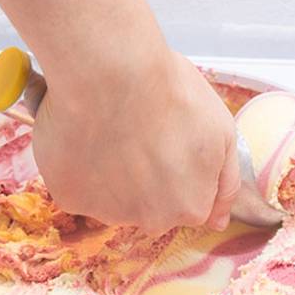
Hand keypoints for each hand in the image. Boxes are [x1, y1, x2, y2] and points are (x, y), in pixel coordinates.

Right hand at [31, 48, 240, 233]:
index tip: (166, 142)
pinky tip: (82, 135)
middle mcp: (152, 220)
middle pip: (150, 208)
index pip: (188, 204)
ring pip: (111, 200)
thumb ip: (225, 183)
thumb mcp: (223, 133)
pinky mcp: (69, 197)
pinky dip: (76, 167)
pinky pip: (75, 187)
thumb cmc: (172, 94)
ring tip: (109, 130)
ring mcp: (108, 212)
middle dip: (145, 180)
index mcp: (191, 207)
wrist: (112, 72)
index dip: (177, 171)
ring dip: (110, 174)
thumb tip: (218, 222)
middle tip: (137, 134)